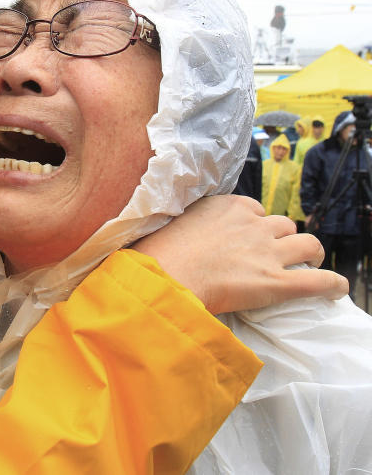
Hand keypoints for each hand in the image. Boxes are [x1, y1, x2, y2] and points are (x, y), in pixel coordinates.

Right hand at [134, 195, 347, 313]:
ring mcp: (267, 253)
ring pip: (308, 244)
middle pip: (283, 224)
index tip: (245, 238)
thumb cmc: (157, 253)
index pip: (253, 210)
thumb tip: (183, 234)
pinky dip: (332, 284)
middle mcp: (253, 224)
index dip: (253, 225)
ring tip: (307, 265)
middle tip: (275, 253)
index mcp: (228, 207)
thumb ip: (189, 224)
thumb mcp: (172, 223)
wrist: (163, 276)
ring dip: (309, 254)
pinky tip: (337, 289)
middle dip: (282, 237)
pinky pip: (318, 281)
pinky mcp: (276, 282)